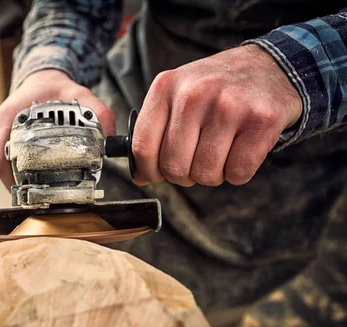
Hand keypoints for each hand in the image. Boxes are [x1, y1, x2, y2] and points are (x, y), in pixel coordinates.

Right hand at [0, 70, 115, 188]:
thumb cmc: (54, 88)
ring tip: (34, 190)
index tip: (28, 191)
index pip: (1, 157)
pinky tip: (29, 177)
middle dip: (16, 183)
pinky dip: (13, 169)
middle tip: (37, 197)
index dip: (10, 179)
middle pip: (0, 166)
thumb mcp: (80, 95)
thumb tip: (109, 137)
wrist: (41, 79)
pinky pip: (2, 159)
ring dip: (14, 177)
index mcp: (8, 118)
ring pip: (0, 165)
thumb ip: (98, 112)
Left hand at [132, 44, 302, 186]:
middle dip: (185, 175)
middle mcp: (194, 93)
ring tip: (221, 153)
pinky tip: (242, 151)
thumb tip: (139, 176)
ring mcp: (229, 105)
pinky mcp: (261, 120)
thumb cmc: (217, 88)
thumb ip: (155, 131)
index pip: (143, 147)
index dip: (149, 171)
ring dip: (213, 174)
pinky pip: (238, 172)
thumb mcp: (178, 95)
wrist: (272, 65)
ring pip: (206, 173)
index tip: (158, 174)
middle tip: (197, 161)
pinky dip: (238, 173)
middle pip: (174, 166)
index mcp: (166, 86)